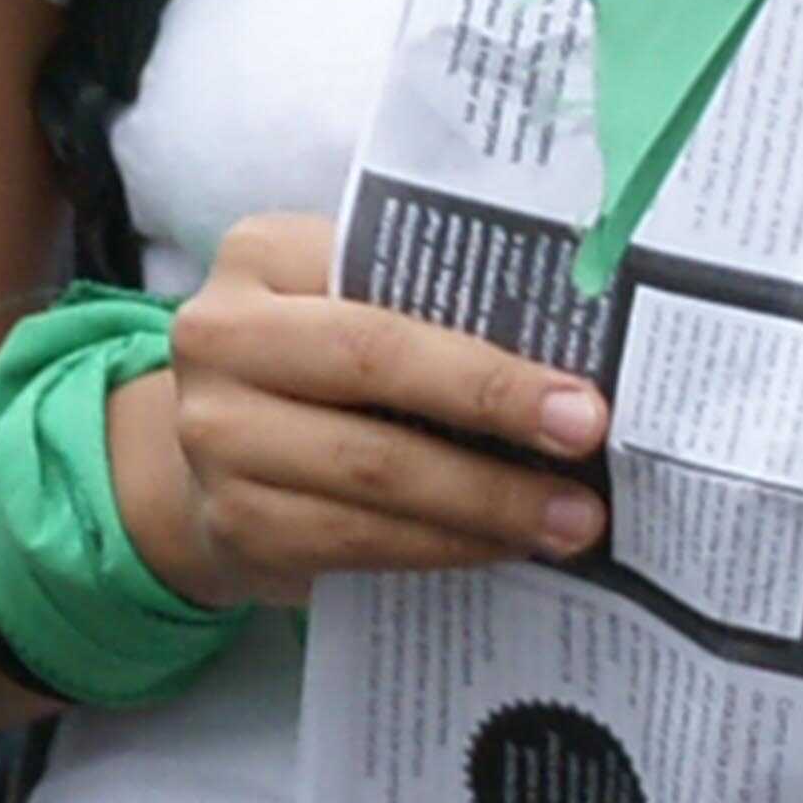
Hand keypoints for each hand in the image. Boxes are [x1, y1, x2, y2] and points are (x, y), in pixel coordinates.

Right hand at [114, 211, 608, 604]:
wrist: (221, 455)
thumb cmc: (323, 367)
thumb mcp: (356, 305)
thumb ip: (435, 308)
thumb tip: (577, 362)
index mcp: (264, 256)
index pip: (387, 289)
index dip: (487, 348)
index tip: (583, 395)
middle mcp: (221, 337)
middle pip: (376, 367)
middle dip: (497, 408)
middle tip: (589, 442)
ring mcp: (213, 436)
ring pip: (371, 470)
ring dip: (488, 501)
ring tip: (572, 519)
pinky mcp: (228, 521)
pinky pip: (353, 540)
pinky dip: (442, 546)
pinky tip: (504, 547)